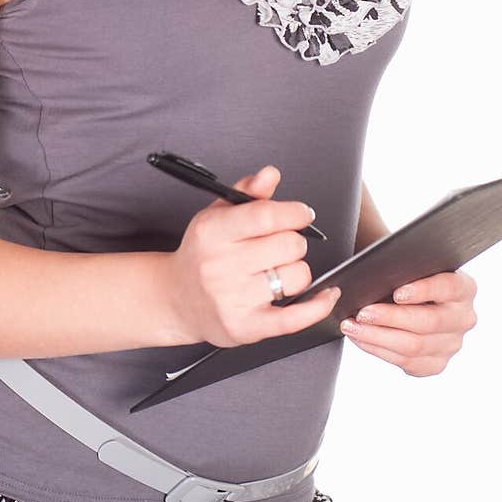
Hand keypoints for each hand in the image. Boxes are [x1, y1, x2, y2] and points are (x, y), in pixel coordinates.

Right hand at [165, 164, 341, 348]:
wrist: (176, 299)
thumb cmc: (201, 254)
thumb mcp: (216, 215)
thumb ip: (247, 192)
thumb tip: (270, 174)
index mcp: (213, 232)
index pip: (266, 216)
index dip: (294, 212)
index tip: (302, 213)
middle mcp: (221, 265)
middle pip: (288, 245)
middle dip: (294, 241)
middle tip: (281, 245)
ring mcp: (233, 299)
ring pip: (297, 277)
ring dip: (297, 270)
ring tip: (278, 270)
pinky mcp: (246, 327)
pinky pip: (295, 318)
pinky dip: (318, 306)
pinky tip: (326, 295)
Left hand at [339, 270, 478, 374]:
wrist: (412, 298)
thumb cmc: (408, 277)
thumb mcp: (411, 267)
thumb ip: (403, 268)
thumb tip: (375, 275)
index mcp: (464, 288)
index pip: (448, 287)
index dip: (423, 290)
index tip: (397, 293)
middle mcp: (463, 318)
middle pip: (428, 321)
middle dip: (391, 317)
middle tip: (362, 312)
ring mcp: (452, 344)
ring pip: (415, 346)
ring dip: (377, 337)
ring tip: (353, 326)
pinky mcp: (436, 364)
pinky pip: (407, 363)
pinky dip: (379, 350)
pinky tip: (361, 339)